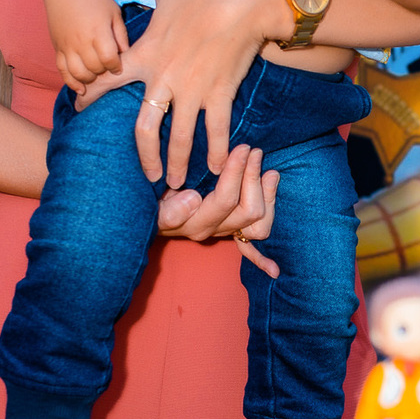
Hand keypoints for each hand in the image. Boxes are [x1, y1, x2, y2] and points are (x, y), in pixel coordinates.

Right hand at [50, 0, 127, 91]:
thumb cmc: (95, 0)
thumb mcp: (114, 13)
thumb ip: (121, 36)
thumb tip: (127, 57)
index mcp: (98, 30)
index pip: (109, 59)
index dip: (116, 66)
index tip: (119, 65)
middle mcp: (81, 40)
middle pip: (94, 68)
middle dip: (104, 72)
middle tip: (107, 67)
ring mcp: (67, 45)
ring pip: (78, 73)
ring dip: (90, 79)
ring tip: (96, 75)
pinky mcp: (58, 48)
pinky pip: (62, 71)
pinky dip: (72, 83)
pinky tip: (81, 89)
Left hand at [76, 0, 284, 187]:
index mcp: (146, 52)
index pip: (108, 78)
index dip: (90, 94)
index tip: (79, 108)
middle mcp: (165, 77)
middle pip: (144, 127)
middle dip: (143, 155)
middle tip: (146, 175)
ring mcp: (193, 88)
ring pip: (179, 137)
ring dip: (177, 163)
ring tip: (176, 183)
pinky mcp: (221, 91)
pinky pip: (216, 130)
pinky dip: (219, 151)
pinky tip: (219, 169)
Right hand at [155, 143, 280, 278]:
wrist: (145, 217)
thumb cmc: (149, 206)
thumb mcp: (153, 206)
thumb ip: (170, 209)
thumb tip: (192, 199)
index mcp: (196, 223)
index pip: (226, 199)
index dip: (238, 172)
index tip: (241, 148)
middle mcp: (213, 231)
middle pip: (249, 211)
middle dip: (254, 178)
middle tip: (255, 151)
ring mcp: (223, 233)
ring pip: (258, 226)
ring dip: (268, 198)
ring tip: (271, 173)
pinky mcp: (229, 234)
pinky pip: (249, 251)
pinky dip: (262, 260)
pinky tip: (274, 271)